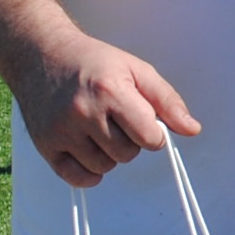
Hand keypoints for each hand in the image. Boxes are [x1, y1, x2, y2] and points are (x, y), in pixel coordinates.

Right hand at [18, 32, 200, 187]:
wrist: (42, 55)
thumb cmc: (93, 63)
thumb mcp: (136, 70)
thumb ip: (167, 101)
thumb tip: (192, 129)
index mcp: (110, 92)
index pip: (150, 137)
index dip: (152, 132)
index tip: (142, 120)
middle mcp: (83, 113)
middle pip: (127, 154)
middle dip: (129, 140)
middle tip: (115, 119)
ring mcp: (62, 131)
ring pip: (105, 167)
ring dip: (108, 154)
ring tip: (98, 128)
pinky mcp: (46, 145)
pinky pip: (78, 178)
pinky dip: (88, 173)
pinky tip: (89, 151)